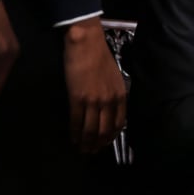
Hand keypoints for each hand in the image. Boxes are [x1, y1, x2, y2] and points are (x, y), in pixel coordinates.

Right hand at [63, 16, 126, 152]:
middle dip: (98, 143)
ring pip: (91, 129)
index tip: (105, 143)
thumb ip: (113, 94)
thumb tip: (108, 110)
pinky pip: (76, 122)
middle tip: (91, 151)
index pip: (118, 123)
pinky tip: (73, 138)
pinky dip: (75, 133)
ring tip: (82, 149)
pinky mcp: (77, 99)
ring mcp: (94, 101)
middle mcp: (109, 101)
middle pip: (105, 130)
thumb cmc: (99, 57)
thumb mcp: (114, 77)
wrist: (86, 43)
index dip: (111, 136)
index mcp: (120, 95)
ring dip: (86, 142)